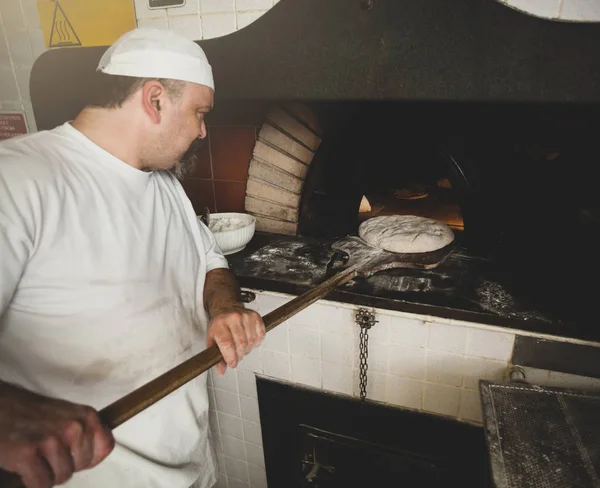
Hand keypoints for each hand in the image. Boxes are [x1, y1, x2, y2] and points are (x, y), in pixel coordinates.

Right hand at [0, 382, 114, 487]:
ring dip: (47, 472)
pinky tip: (25, 465)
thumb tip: (98, 451)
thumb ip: (85, 431)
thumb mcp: (67, 414)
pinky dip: (32, 481)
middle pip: (81, 465)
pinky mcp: (29, 453)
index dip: (88, 456)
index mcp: (86, 415)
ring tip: (36, 456)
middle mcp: (73, 427)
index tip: (75, 454)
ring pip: (62, 476)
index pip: (105, 447)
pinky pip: (41, 483)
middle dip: (65, 464)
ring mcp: (52, 440)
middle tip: (48, 453)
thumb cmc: (30, 412)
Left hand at [207, 307, 264, 374]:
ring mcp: (246, 316)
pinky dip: (257, 342)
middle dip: (240, 355)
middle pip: (241, 344)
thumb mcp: (212, 339)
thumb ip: (215, 356)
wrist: (226, 307)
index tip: (232, 363)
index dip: (231, 357)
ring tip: (242, 347)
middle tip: (237, 355)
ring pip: (251, 341)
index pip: (227, 344)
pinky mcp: (255, 316)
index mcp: (220, 324)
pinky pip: (261, 335)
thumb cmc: (219, 324)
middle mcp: (233, 318)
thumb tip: (221, 370)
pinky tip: (251, 341)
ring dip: (248, 349)